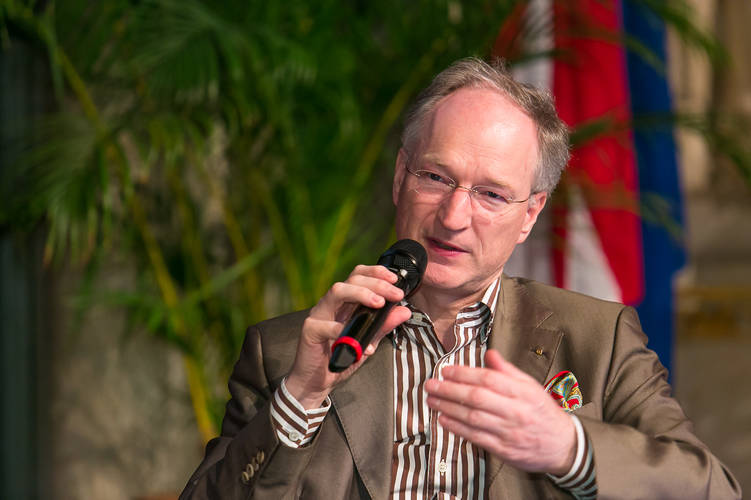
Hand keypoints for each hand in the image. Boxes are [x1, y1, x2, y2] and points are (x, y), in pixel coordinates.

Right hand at [286, 264, 411, 408]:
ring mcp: (319, 314)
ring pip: (337, 291)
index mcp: (345, 302)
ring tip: (378, 303)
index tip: (395, 279)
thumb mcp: (368, 340)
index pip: (359, 276)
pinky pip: (323, 324)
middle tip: (395, 295)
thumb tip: (404, 311)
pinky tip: (353, 338)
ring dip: (360, 294)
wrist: (317, 380)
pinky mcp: (310, 330)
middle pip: (351, 280)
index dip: (377, 272)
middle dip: (377, 284)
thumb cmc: (341, 356)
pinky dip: (339, 328)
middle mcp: (332, 303)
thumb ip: (384, 325)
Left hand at [424, 349, 575, 475]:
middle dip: (450, 390)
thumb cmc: (542, 411)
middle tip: (432, 384)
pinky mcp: (503, 449)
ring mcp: (508, 431)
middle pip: (478, 398)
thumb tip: (489, 353)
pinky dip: (457, 428)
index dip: (464, 374)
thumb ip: (507, 370)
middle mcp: (515, 411)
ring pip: (474, 418)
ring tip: (432, 399)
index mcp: (522, 392)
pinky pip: (476, 437)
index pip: (489, 379)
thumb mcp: (530, 385)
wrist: (562, 445)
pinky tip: (444, 419)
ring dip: (449, 408)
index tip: (446, 371)